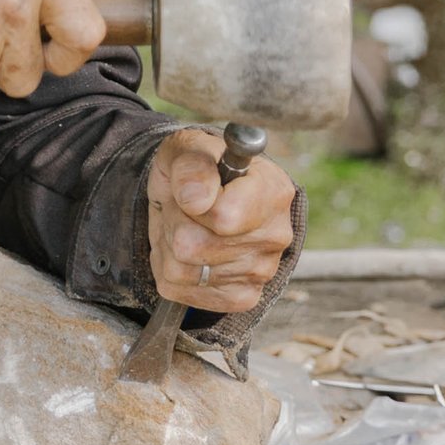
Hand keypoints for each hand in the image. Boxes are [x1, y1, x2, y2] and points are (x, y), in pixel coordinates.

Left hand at [147, 128, 296, 314]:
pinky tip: (188, 251)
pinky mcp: (242, 296)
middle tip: (182, 207)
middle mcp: (276, 234)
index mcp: (272, 190)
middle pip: (192, 248)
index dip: (189, 204)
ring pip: (181, 271)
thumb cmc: (197, 168)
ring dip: (168, 247)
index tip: (189, 190)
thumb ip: (193, 164)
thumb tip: (195, 199)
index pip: (223, 218)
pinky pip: (181, 291)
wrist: (199, 195)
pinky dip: (172, 271)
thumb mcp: (188, 148)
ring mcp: (262, 270)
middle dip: (173, 223)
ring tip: (184, 225)